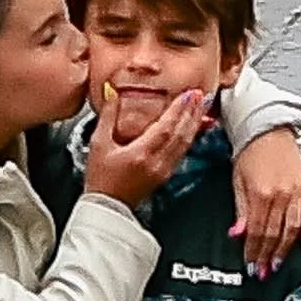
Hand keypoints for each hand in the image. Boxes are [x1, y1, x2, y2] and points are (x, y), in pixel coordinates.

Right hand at [84, 89, 206, 208]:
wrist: (106, 207)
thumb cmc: (99, 178)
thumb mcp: (98, 144)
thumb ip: (107, 117)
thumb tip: (111, 92)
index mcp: (140, 154)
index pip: (166, 127)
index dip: (179, 109)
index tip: (189, 93)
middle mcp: (156, 163)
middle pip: (181, 134)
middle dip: (192, 112)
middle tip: (201, 94)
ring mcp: (163, 170)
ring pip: (185, 144)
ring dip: (194, 124)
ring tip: (202, 107)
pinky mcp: (165, 175)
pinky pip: (182, 153)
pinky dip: (189, 138)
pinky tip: (192, 129)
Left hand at [230, 128, 300, 278]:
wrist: (269, 131)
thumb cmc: (250, 154)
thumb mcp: (237, 181)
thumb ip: (240, 210)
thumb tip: (237, 235)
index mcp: (261, 193)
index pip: (257, 231)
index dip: (254, 251)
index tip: (251, 267)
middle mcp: (282, 193)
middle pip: (275, 233)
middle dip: (267, 255)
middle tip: (263, 272)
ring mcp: (298, 190)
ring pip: (294, 227)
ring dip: (285, 249)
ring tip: (277, 264)